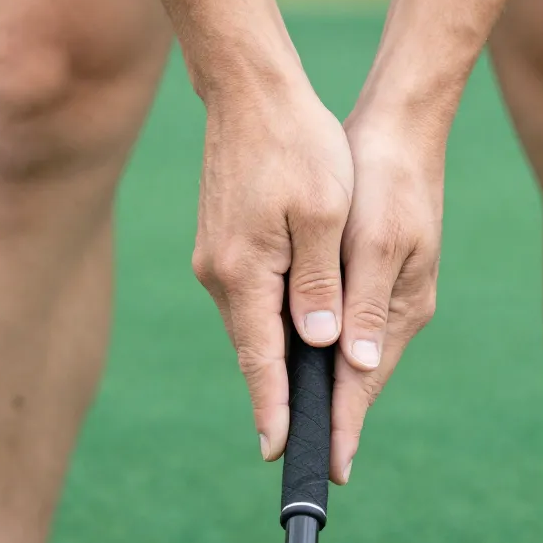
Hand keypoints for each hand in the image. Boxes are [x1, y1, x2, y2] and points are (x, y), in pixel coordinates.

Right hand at [192, 73, 354, 463]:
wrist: (251, 91)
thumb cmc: (297, 144)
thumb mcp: (325, 213)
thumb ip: (321, 284)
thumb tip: (319, 344)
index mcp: (246, 272)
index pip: (260, 359)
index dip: (273, 408)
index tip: (278, 451)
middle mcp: (221, 274)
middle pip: (253, 348)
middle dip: (278, 393)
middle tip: (302, 439)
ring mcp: (216, 258)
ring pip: (253, 322)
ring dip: (277, 356)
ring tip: (306, 395)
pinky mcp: (222, 243)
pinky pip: (250, 296)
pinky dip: (273, 319)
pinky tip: (296, 330)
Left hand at [331, 104, 445, 483]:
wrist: (397, 128)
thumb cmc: (387, 180)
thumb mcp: (374, 241)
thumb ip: (363, 303)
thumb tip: (356, 365)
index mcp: (399, 306)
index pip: (364, 382)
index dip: (343, 425)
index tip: (330, 469)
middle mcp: (395, 308)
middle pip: (357, 376)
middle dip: (334, 414)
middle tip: (306, 457)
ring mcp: (386, 291)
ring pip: (349, 352)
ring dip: (327, 383)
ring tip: (302, 420)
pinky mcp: (371, 271)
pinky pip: (344, 322)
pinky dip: (324, 344)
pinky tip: (305, 353)